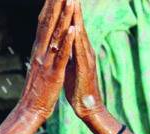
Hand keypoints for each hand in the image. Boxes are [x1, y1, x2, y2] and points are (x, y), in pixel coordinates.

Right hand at [18, 0, 75, 120]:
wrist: (30, 110)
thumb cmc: (35, 90)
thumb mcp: (37, 66)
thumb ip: (41, 52)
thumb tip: (42, 39)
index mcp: (38, 50)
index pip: (43, 23)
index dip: (49, 6)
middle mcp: (41, 52)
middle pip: (49, 23)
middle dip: (56, 4)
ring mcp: (47, 62)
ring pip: (56, 35)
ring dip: (64, 17)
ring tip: (71, 0)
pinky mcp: (54, 73)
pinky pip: (62, 55)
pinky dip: (67, 42)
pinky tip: (73, 29)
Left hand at [64, 2, 104, 120]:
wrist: (88, 106)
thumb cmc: (77, 86)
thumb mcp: (69, 64)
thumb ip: (67, 50)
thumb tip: (61, 39)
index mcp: (77, 47)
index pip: (70, 23)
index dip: (64, 9)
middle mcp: (83, 47)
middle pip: (76, 22)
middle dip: (71, 5)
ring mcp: (86, 56)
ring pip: (79, 32)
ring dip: (75, 16)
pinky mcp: (85, 67)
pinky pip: (80, 51)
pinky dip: (77, 39)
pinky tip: (74, 28)